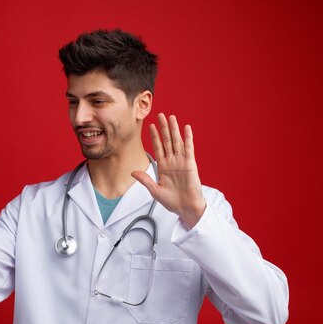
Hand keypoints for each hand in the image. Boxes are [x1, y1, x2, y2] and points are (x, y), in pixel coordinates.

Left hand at [132, 113, 205, 227]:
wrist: (185, 208)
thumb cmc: (172, 201)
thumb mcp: (155, 190)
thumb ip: (145, 180)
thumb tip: (132, 172)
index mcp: (164, 167)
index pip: (158, 148)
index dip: (154, 137)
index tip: (150, 126)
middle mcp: (172, 162)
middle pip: (167, 141)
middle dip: (163, 128)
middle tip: (160, 115)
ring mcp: (182, 162)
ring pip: (177, 141)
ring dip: (174, 129)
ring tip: (171, 117)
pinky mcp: (190, 164)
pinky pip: (189, 149)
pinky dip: (188, 138)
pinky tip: (186, 128)